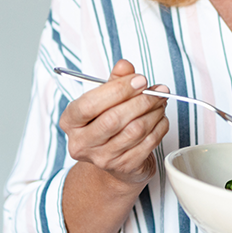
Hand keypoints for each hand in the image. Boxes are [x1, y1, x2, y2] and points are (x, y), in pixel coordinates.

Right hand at [59, 59, 169, 187]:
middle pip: (114, 119)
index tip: (140, 79)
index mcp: (71, 121)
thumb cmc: (108, 121)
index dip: (118, 90)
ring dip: (154, 112)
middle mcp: (81, 143)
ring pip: (135, 130)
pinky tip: (160, 118)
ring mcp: (102, 159)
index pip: (89, 105)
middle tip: (158, 90)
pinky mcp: (124, 167)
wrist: (115, 158)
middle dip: (142, 100)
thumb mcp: (106, 97)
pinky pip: (148, 143)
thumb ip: (115, 79)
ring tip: (161, 102)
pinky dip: (160, 126)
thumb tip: (124, 65)